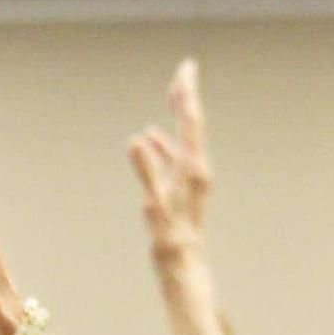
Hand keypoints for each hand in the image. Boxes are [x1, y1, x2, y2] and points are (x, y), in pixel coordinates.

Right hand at [126, 58, 212, 259]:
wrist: (184, 266)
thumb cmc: (169, 240)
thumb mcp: (154, 205)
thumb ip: (146, 171)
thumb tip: (136, 140)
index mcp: (192, 168)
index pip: (191, 121)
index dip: (187, 93)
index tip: (187, 67)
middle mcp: (197, 169)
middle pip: (193, 124)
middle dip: (187, 96)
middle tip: (186, 69)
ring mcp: (192, 179)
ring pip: (185, 137)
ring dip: (178, 115)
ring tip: (173, 93)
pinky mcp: (184, 189)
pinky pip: (175, 156)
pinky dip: (166, 141)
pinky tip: (152, 136)